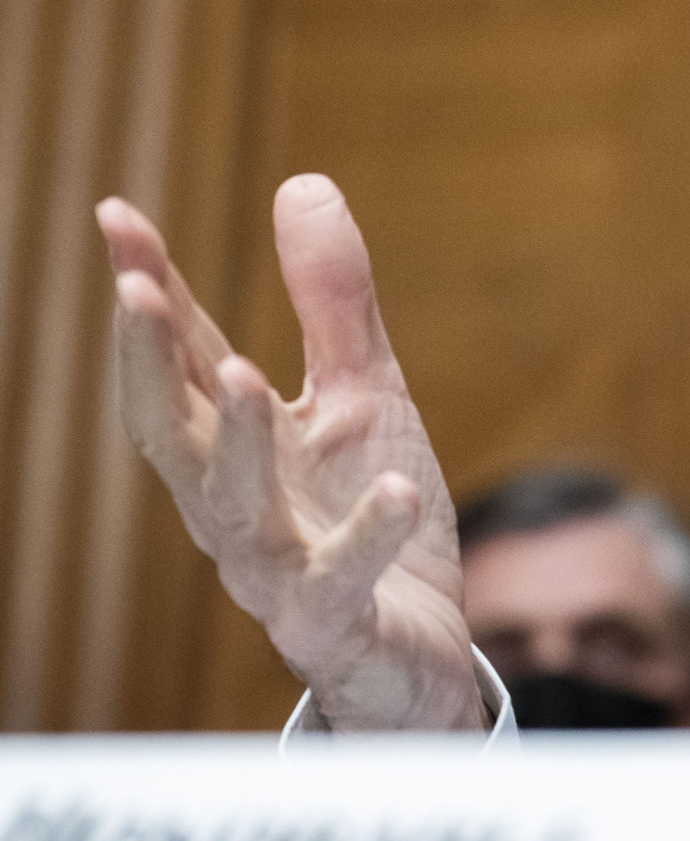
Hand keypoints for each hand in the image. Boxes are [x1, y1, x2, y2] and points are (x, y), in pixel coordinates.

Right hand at [96, 175, 483, 729]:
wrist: (421, 657)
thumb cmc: (376, 520)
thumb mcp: (367, 397)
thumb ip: (333, 305)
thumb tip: (303, 183)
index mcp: (234, 447)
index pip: (180, 360)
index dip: (149, 292)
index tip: (116, 216)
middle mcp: (234, 508)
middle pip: (173, 433)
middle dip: (148, 363)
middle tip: (133, 289)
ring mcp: (276, 571)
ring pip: (235, 509)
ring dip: (235, 441)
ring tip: (242, 370)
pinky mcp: (334, 622)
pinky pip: (342, 580)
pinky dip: (366, 537)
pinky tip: (399, 492)